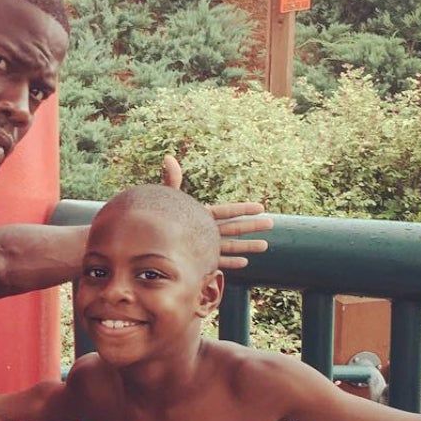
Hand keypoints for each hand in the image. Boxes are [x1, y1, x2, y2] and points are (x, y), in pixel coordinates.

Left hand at [160, 153, 273, 269]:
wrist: (148, 241)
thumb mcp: (168, 200)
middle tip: (271, 224)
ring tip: (265, 246)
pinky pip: (218, 261)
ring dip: (247, 246)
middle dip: (252, 226)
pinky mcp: (198, 259)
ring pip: (229, 245)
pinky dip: (231, 262)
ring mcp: (202, 245)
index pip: (227, 211)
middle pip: (233, 227)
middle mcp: (205, 229)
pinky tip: (244, 262)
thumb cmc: (157, 218)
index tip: (261, 207)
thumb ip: (171, 181)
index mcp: (201, 215)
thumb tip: (168, 158)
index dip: (243, 209)